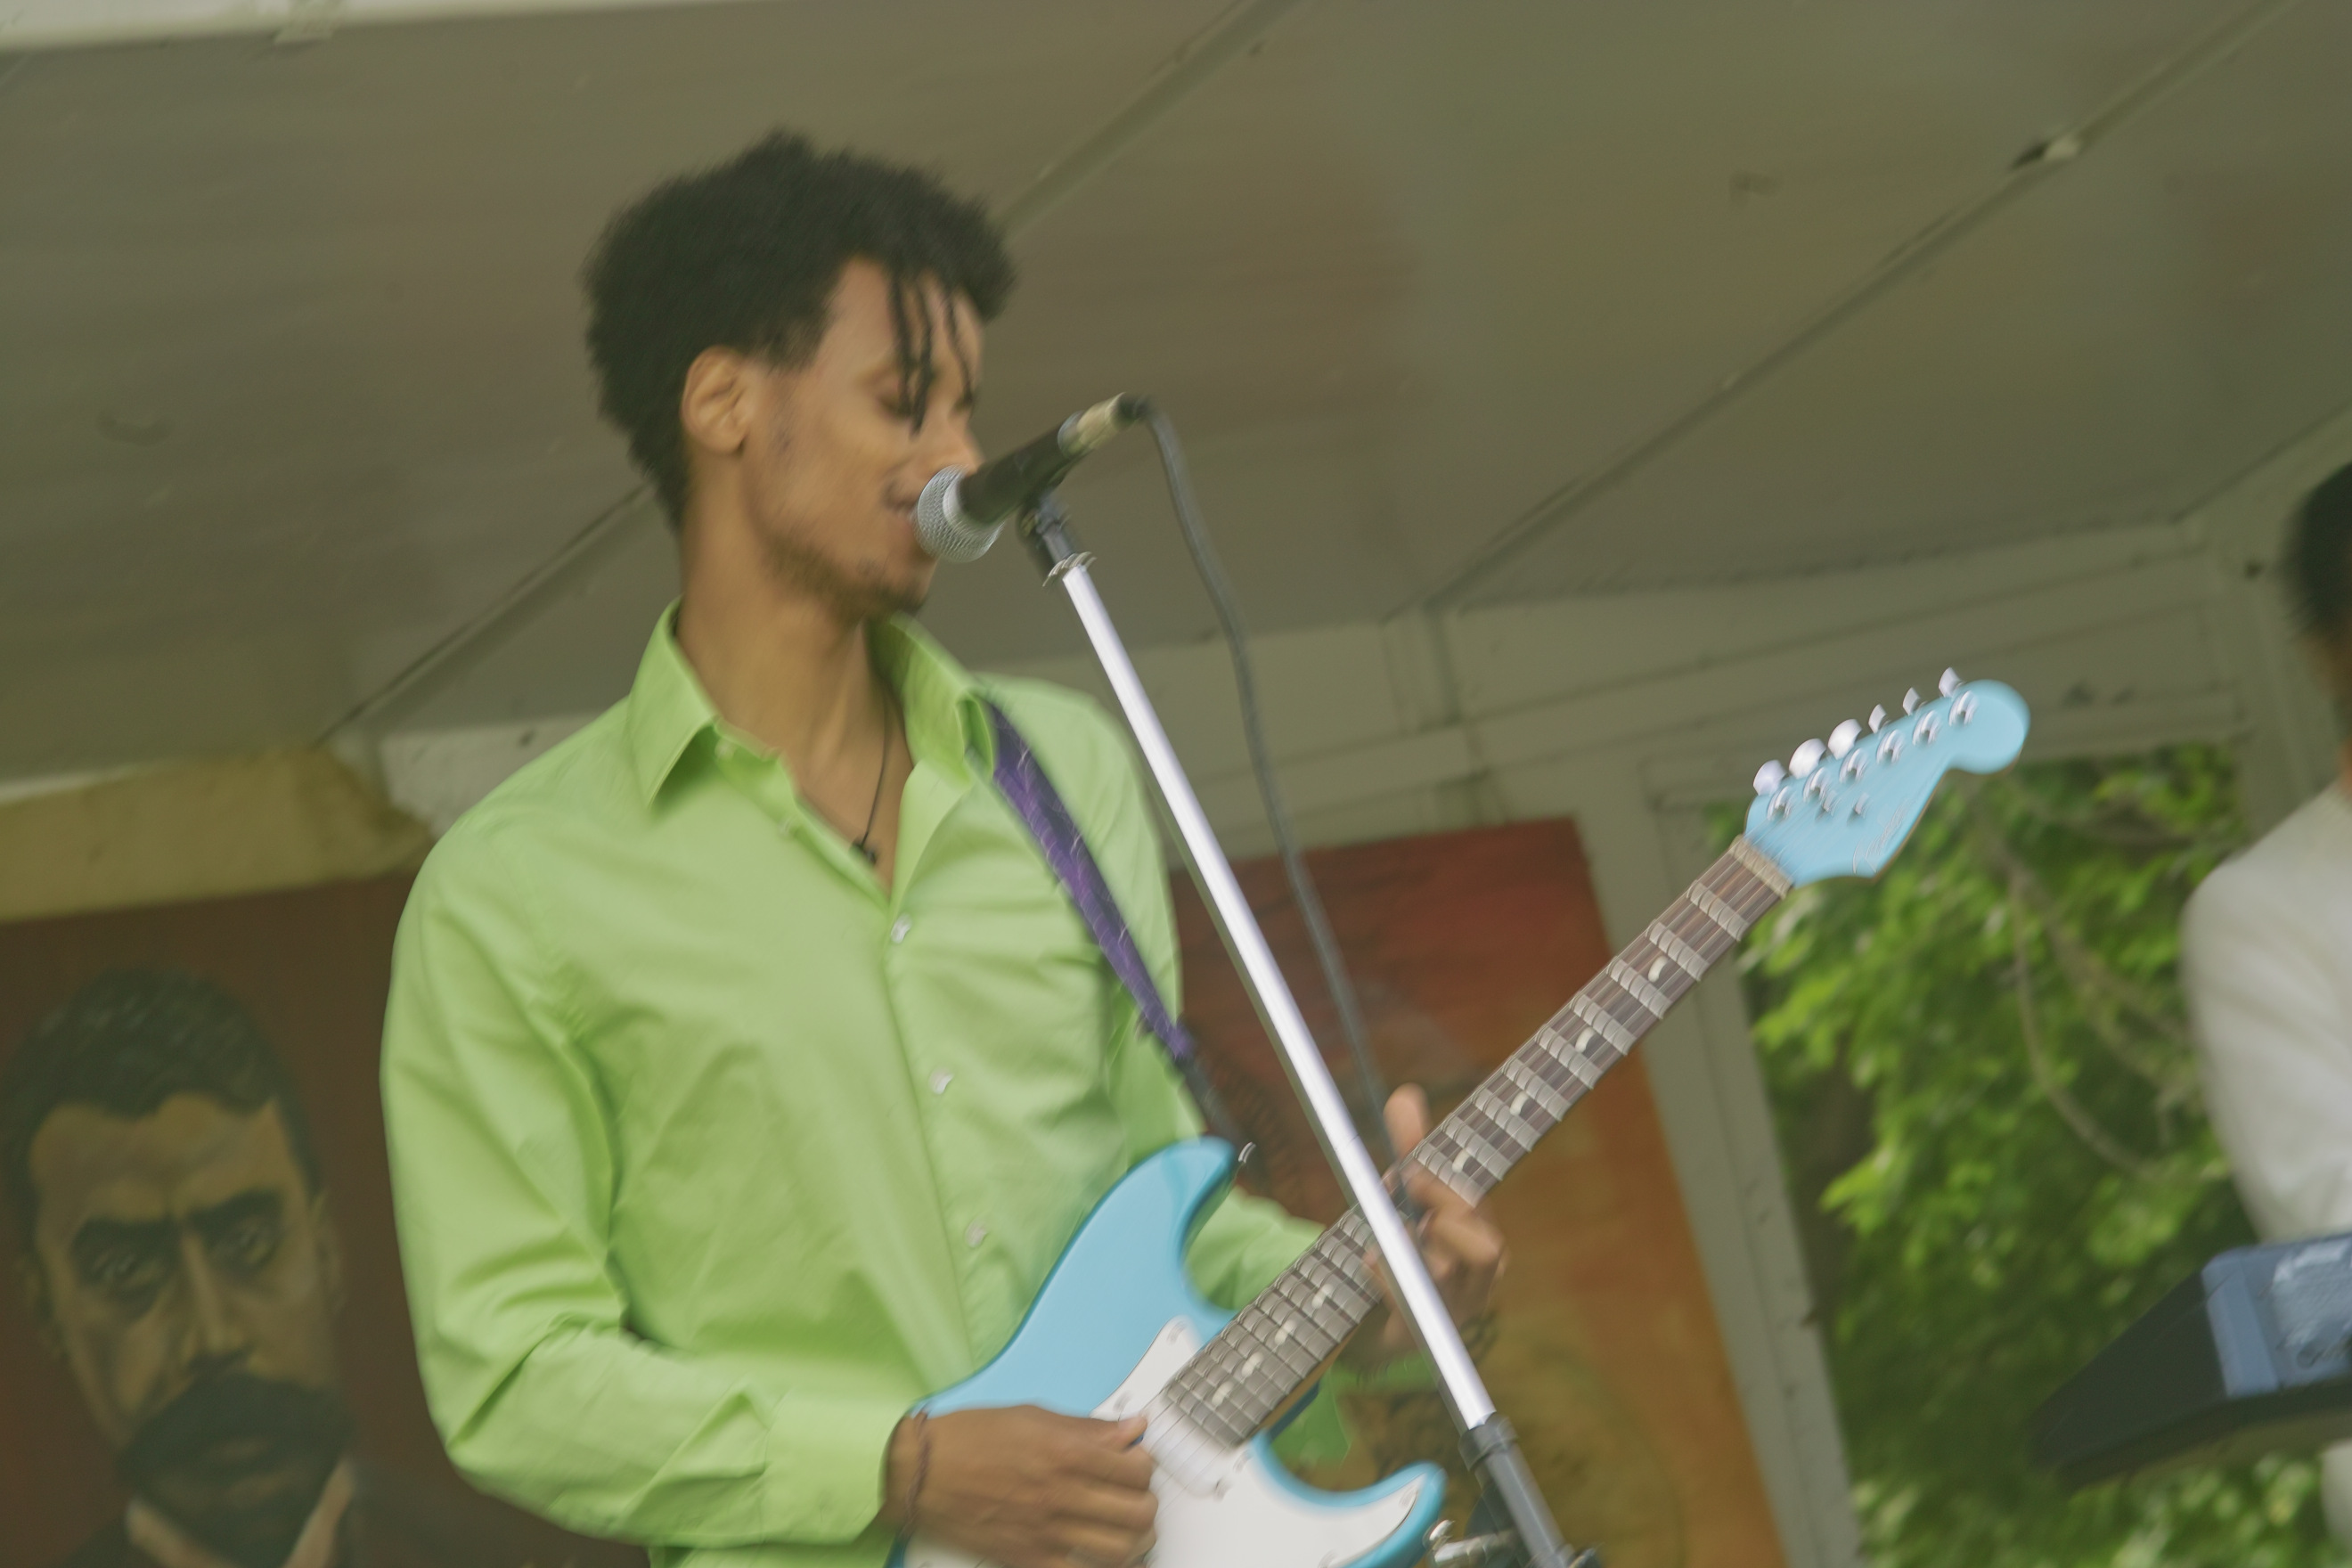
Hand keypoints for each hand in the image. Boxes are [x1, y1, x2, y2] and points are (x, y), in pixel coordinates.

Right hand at [882, 1405, 1155, 1567]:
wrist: (920, 1474)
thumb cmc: (969, 1439)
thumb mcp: (1031, 1416)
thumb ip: (1086, 1427)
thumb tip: (1129, 1429)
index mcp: (1065, 1452)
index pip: (1136, 1469)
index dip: (1145, 1467)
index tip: (1137, 1464)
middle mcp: (1062, 1494)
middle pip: (1138, 1513)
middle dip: (1146, 1506)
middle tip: (1137, 1499)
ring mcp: (1047, 1532)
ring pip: (1121, 1551)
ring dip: (1134, 1542)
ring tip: (1128, 1532)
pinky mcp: (1029, 1559)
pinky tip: (1102, 1557)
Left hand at [1350, 1085, 1508, 1365]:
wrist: (1372, 1319)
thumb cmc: (1401, 1248)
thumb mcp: (1404, 1196)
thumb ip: (1409, 1149)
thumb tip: (1404, 1094)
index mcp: (1483, 1240)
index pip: (1480, 1210)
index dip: (1451, 1189)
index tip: (1411, 1170)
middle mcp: (1479, 1280)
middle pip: (1487, 1249)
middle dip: (1444, 1213)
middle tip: (1403, 1189)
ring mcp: (1453, 1312)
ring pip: (1445, 1275)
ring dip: (1409, 1246)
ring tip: (1382, 1230)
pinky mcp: (1422, 1335)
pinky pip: (1413, 1308)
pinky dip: (1388, 1279)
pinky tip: (1369, 1259)